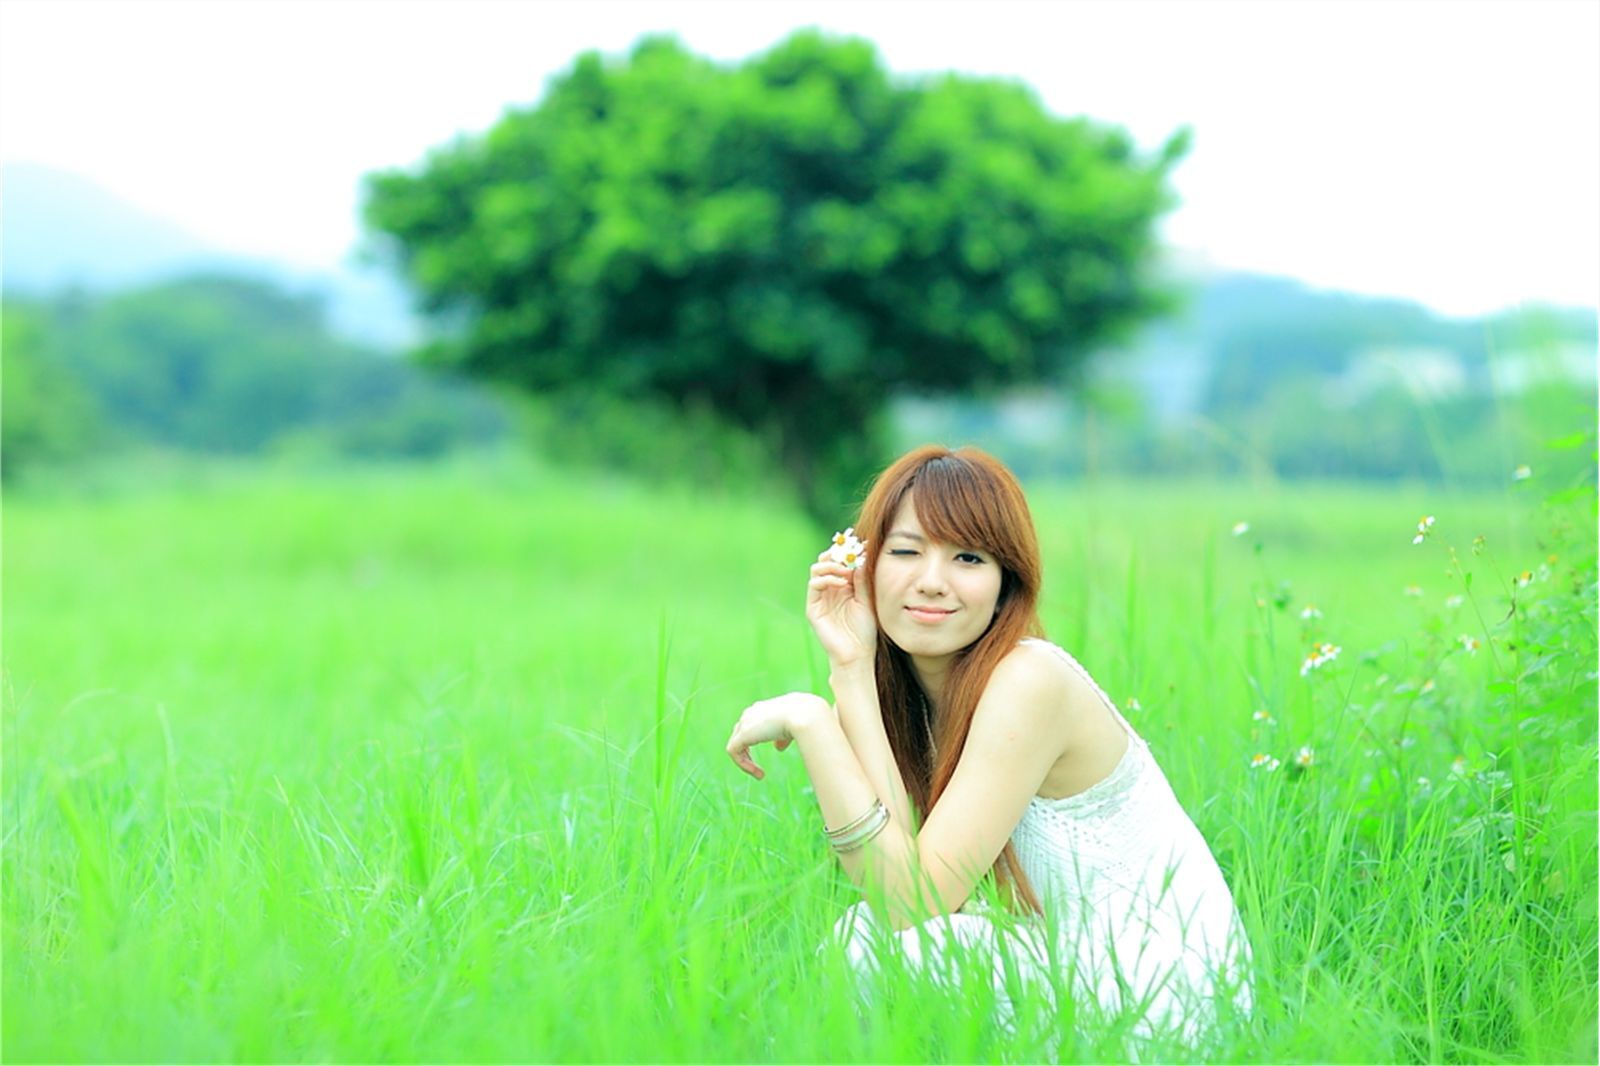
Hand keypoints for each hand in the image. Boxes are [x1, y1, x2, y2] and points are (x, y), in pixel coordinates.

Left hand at [726, 692, 829, 778]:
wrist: (805, 715)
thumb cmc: (806, 719)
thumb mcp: (794, 727)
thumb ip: (783, 737)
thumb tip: (778, 747)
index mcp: (763, 708)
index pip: (751, 724)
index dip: (757, 739)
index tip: (772, 752)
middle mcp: (751, 713)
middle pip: (740, 734)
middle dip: (747, 752)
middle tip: (759, 769)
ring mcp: (745, 723)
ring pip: (736, 745)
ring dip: (746, 762)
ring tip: (760, 775)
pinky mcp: (743, 735)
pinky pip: (733, 752)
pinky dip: (744, 765)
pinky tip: (759, 774)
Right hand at [807, 549, 877, 668]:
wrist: (857, 654)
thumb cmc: (864, 630)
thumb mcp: (867, 599)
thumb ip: (862, 579)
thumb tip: (861, 556)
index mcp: (843, 586)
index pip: (841, 561)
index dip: (849, 551)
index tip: (863, 544)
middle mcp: (830, 589)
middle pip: (826, 561)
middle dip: (838, 554)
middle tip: (851, 552)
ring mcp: (820, 598)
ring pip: (817, 569)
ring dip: (832, 564)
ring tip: (846, 568)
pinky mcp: (813, 608)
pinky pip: (814, 585)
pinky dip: (826, 578)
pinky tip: (841, 581)